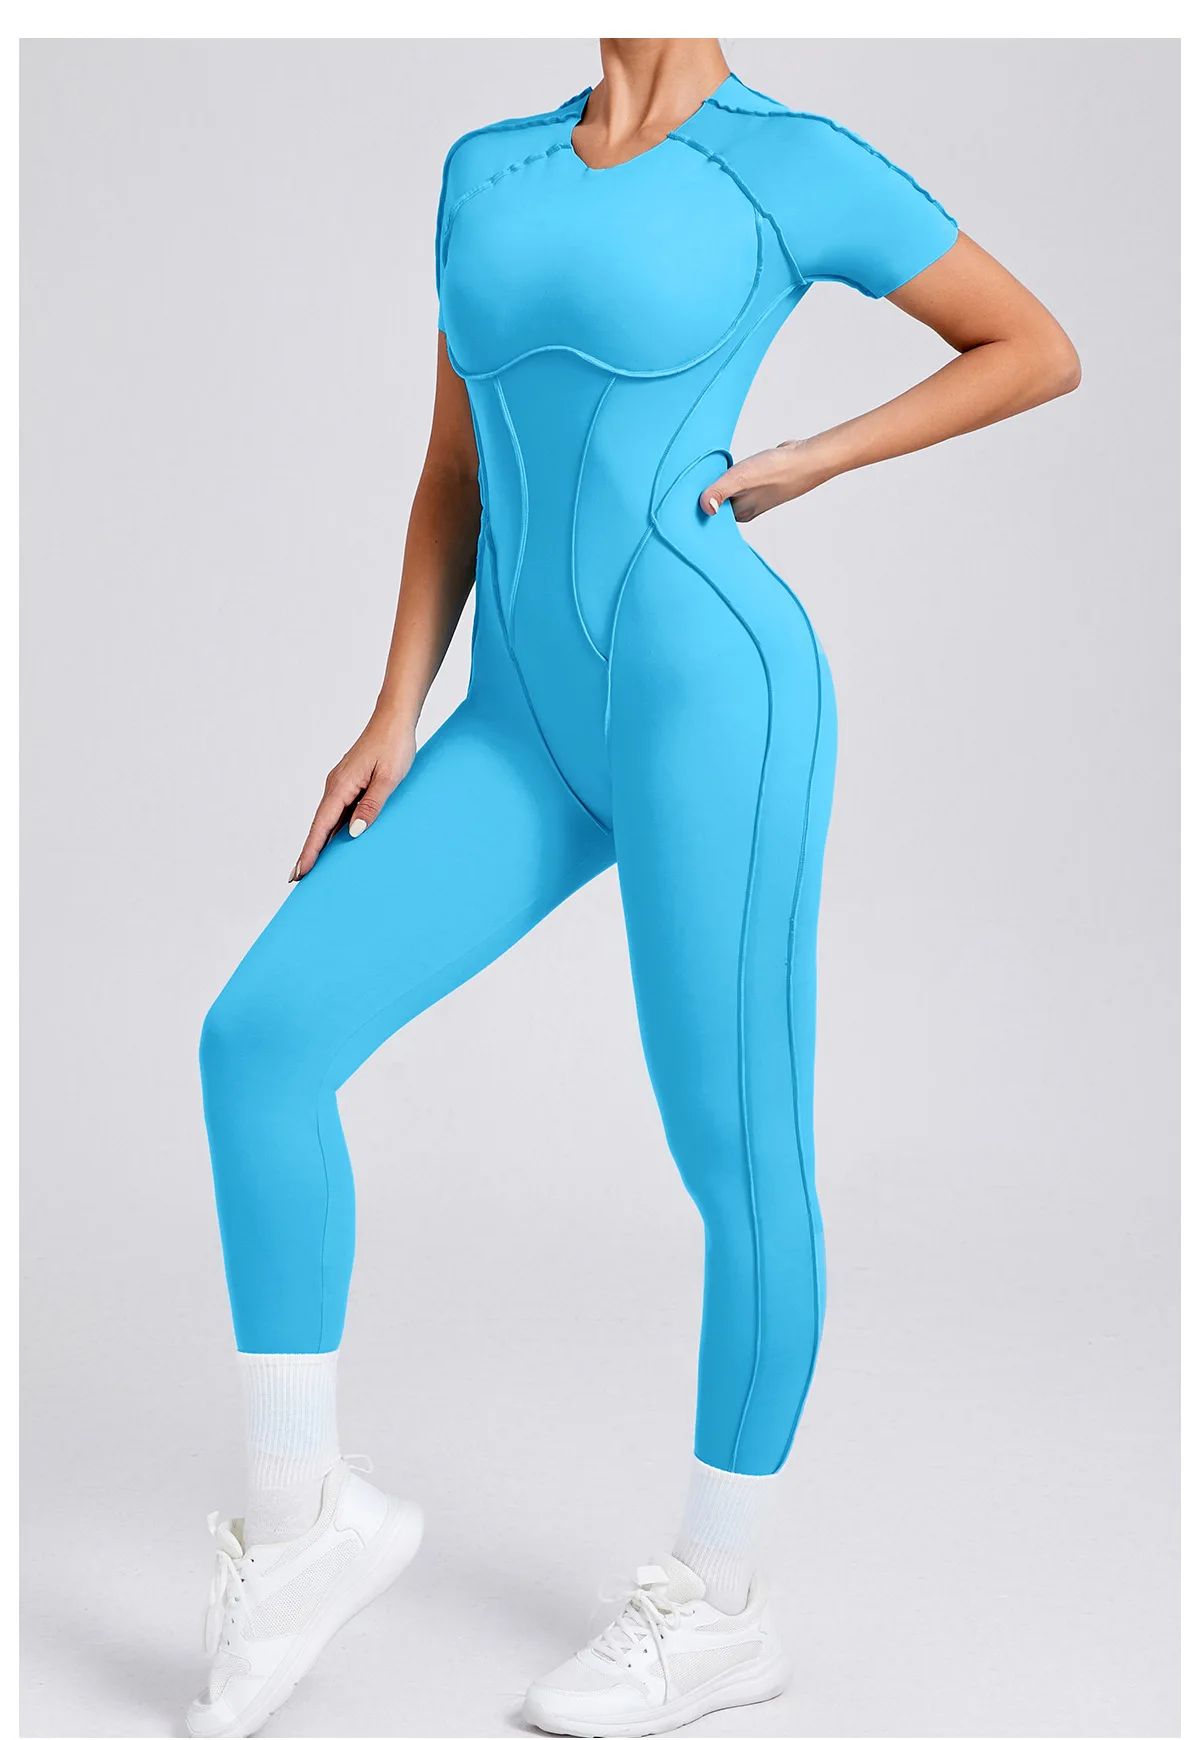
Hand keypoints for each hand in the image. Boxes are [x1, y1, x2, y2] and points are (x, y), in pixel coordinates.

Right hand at [290, 712, 415, 880]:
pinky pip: (337, 810)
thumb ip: (371, 805)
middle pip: (319, 826)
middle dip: (309, 852)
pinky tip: (336, 840)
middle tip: (298, 879)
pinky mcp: (350, 782)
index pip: (321, 826)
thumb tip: (353, 833)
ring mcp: (341, 784)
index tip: (300, 872)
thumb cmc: (394, 745)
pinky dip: (333, 828)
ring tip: (313, 866)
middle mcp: (336, 786)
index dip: (310, 851)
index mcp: (341, 787)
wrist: (394, 719)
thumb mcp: (388, 778)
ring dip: (320, 841)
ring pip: (327, 819)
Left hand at [699, 436, 836, 521]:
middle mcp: (745, 508)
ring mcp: (753, 496)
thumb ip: (719, 491)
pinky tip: (724, 466)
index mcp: (740, 514)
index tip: (684, 493)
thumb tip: (703, 508)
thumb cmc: (777, 470)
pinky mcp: (758, 482)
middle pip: (716, 504)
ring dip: (717, 481)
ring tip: (703, 471)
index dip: (696, 504)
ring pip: (727, 491)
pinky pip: (737, 480)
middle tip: (689, 480)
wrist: (807, 458)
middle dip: (704, 493)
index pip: (710, 515)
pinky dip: (729, 474)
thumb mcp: (741, 478)